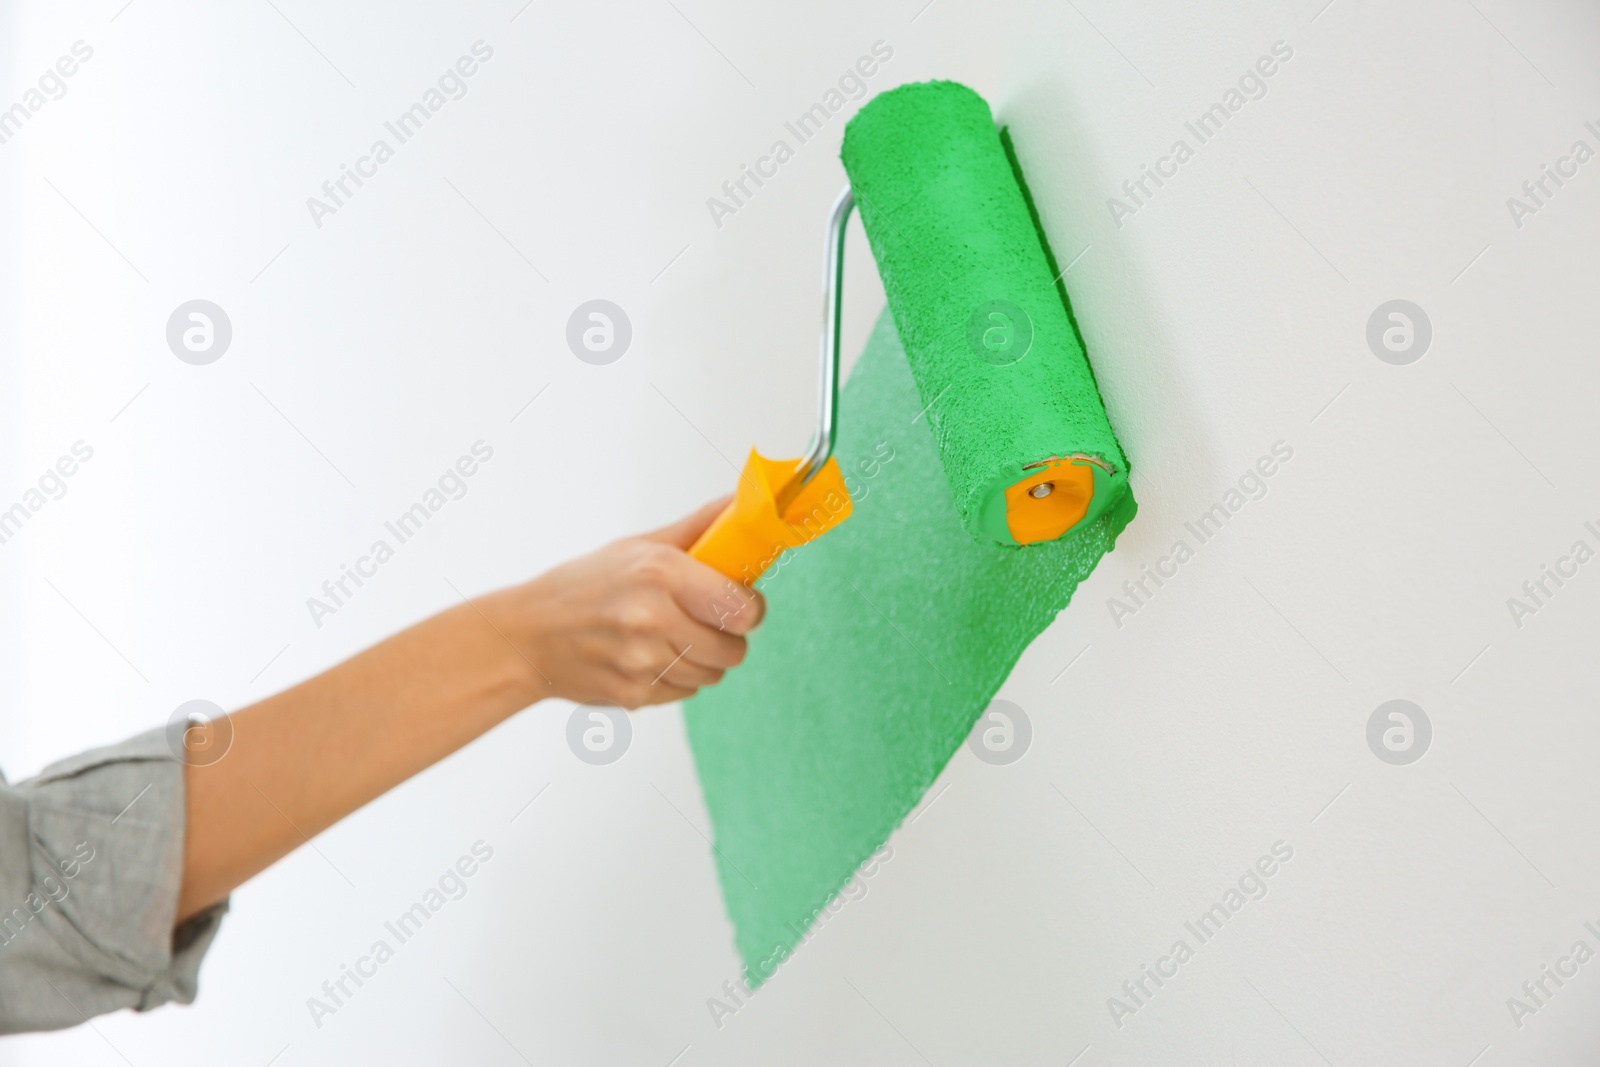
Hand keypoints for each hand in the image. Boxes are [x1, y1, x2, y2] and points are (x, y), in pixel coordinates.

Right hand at [487, 497, 765, 708]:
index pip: (742, 609)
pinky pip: (685, 692)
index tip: (740, 603)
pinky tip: (646, 657)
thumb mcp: (639, 546)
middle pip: (733, 648)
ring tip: (668, 638)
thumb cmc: (586, 585)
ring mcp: (641, 661)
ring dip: (701, 659)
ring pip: (712, 674)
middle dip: (726, 636)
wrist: (527, 636)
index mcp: (659, 572)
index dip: (750, 609)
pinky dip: (675, 678)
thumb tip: (744, 499)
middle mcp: (651, 618)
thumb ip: (700, 528)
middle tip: (702, 620)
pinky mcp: (634, 695)